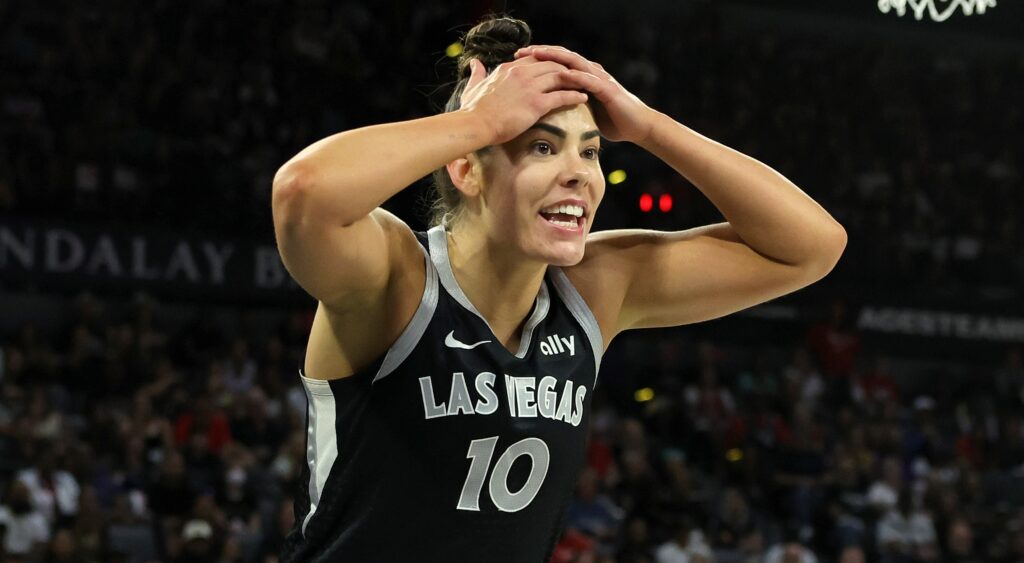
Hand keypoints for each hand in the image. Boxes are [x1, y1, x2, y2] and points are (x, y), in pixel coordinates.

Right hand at [458, 56, 588, 144]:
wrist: (475, 124)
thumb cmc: (473, 110)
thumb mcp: (473, 86)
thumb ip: (476, 73)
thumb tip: (475, 63)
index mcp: (509, 68)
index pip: (535, 59)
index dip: (549, 62)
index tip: (559, 68)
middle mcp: (521, 73)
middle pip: (551, 64)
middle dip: (567, 68)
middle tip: (579, 75)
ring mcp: (530, 87)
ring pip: (560, 76)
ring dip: (575, 80)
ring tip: (586, 84)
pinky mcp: (536, 103)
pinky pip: (562, 95)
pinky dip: (575, 95)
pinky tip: (583, 98)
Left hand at [514, 45, 655, 143]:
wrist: (638, 126)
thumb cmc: (612, 121)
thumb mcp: (585, 112)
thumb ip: (570, 106)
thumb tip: (549, 114)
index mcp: (584, 76)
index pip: (558, 62)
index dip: (539, 59)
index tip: (518, 59)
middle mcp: (591, 73)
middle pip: (563, 57)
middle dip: (542, 53)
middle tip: (522, 51)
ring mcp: (600, 79)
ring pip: (575, 63)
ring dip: (556, 58)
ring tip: (539, 54)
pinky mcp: (608, 90)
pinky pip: (591, 80)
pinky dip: (577, 77)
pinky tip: (564, 75)